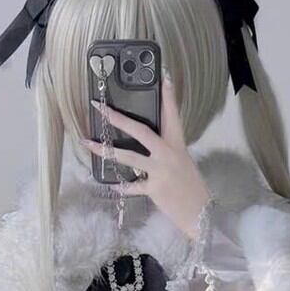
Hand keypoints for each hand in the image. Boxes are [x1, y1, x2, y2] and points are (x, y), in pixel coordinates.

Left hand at [82, 71, 210, 239]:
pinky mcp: (154, 189)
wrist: (201, 213)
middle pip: (141, 131)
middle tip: (101, 108)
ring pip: (128, 156)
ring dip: (105, 150)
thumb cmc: (191, 188)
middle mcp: (169, 154)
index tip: (162, 77)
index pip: (172, 116)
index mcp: (178, 145)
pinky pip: (132, 186)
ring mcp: (160, 171)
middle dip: (118, 119)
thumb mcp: (183, 163)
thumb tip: (146, 143)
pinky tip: (112, 184)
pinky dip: (122, 185)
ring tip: (88, 143)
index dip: (167, 97)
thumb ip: (166, 151)